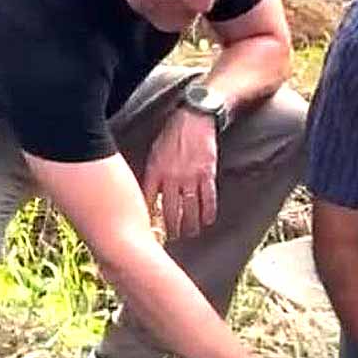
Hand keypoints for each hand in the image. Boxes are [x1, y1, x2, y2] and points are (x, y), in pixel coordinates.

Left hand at [142, 108, 218, 239]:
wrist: (194, 118)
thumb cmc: (172, 134)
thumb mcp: (155, 152)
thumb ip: (153, 174)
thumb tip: (151, 194)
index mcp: (155, 171)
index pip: (149, 200)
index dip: (149, 217)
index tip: (150, 229)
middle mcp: (172, 177)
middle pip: (170, 210)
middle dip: (171, 227)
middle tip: (171, 238)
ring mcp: (191, 176)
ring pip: (190, 207)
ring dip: (190, 224)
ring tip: (189, 234)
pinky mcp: (207, 173)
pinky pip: (208, 197)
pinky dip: (208, 211)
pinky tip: (207, 222)